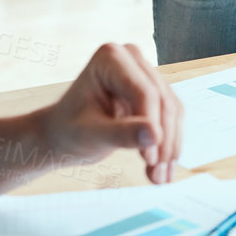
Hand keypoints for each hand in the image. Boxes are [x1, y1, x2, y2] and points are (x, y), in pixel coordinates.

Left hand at [42, 43, 182, 183]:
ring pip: (172, 110)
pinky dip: (168, 143)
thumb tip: (155, 135)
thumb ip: (121, 134)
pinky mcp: (153, 90)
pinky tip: (161, 168)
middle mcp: (131, 58)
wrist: (63, 134)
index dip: (152, 124)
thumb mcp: (89, 135)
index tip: (151, 159)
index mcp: (110, 58)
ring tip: (160, 177)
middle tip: (159, 176)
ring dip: (170, 146)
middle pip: (162, 100)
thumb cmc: (68, 131)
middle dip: (163, 140)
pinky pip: (170, 116)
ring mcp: (144, 72)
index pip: (144, 92)